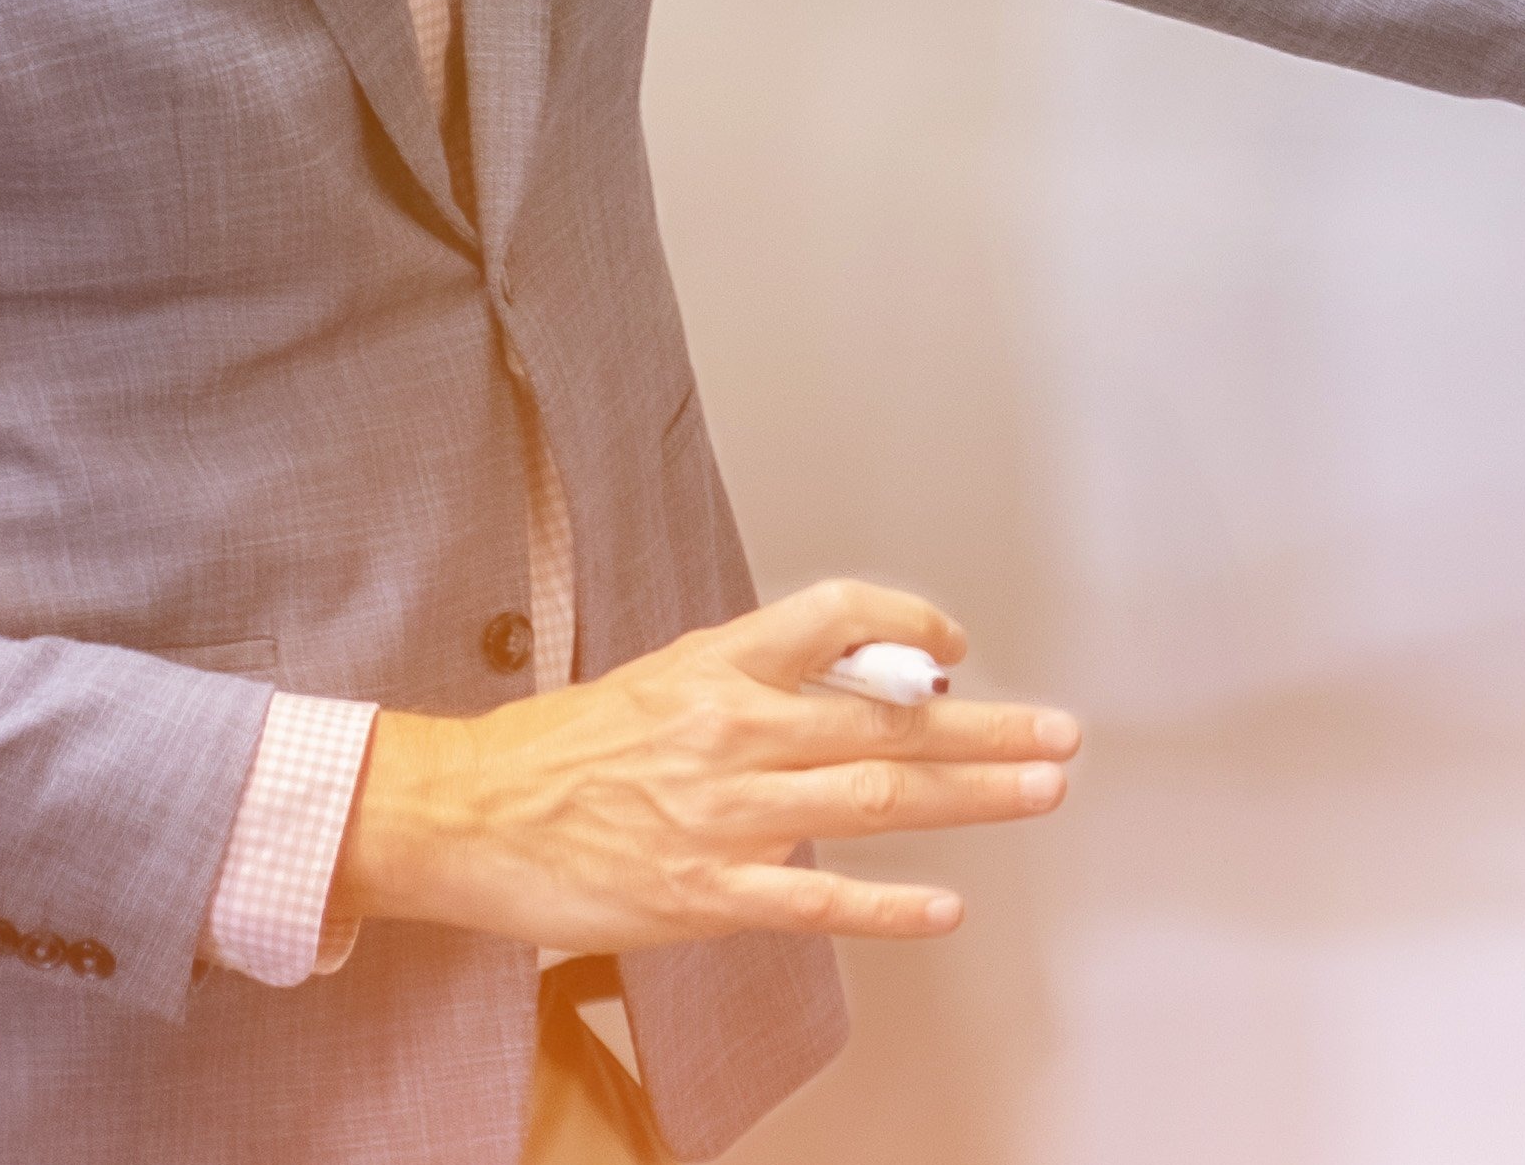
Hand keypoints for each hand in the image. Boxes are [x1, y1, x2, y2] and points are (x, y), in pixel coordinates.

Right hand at [330, 579, 1078, 951]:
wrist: (465, 814)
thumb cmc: (564, 749)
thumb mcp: (667, 679)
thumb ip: (762, 678)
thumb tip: (865, 679)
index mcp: (719, 667)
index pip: (839, 616)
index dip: (910, 624)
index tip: (958, 645)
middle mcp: (731, 732)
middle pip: (889, 720)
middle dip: (988, 726)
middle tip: (1059, 732)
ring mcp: (722, 816)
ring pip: (874, 798)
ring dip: (972, 795)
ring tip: (1041, 790)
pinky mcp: (703, 893)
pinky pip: (816, 901)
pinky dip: (889, 905)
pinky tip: (944, 907)